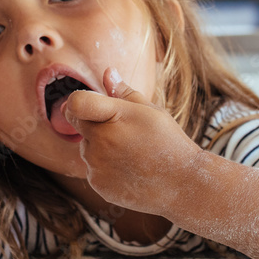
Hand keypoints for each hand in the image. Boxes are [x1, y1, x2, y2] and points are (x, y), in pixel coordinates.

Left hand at [62, 67, 201, 215]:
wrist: (182, 183)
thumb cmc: (167, 141)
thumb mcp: (150, 111)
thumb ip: (123, 92)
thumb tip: (107, 73)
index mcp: (114, 117)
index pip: (76, 104)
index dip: (77, 102)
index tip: (87, 106)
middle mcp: (101, 142)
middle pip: (79, 125)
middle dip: (93, 124)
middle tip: (122, 132)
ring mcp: (97, 166)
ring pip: (86, 148)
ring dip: (100, 147)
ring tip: (131, 153)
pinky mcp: (98, 185)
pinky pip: (93, 170)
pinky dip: (105, 168)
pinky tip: (129, 169)